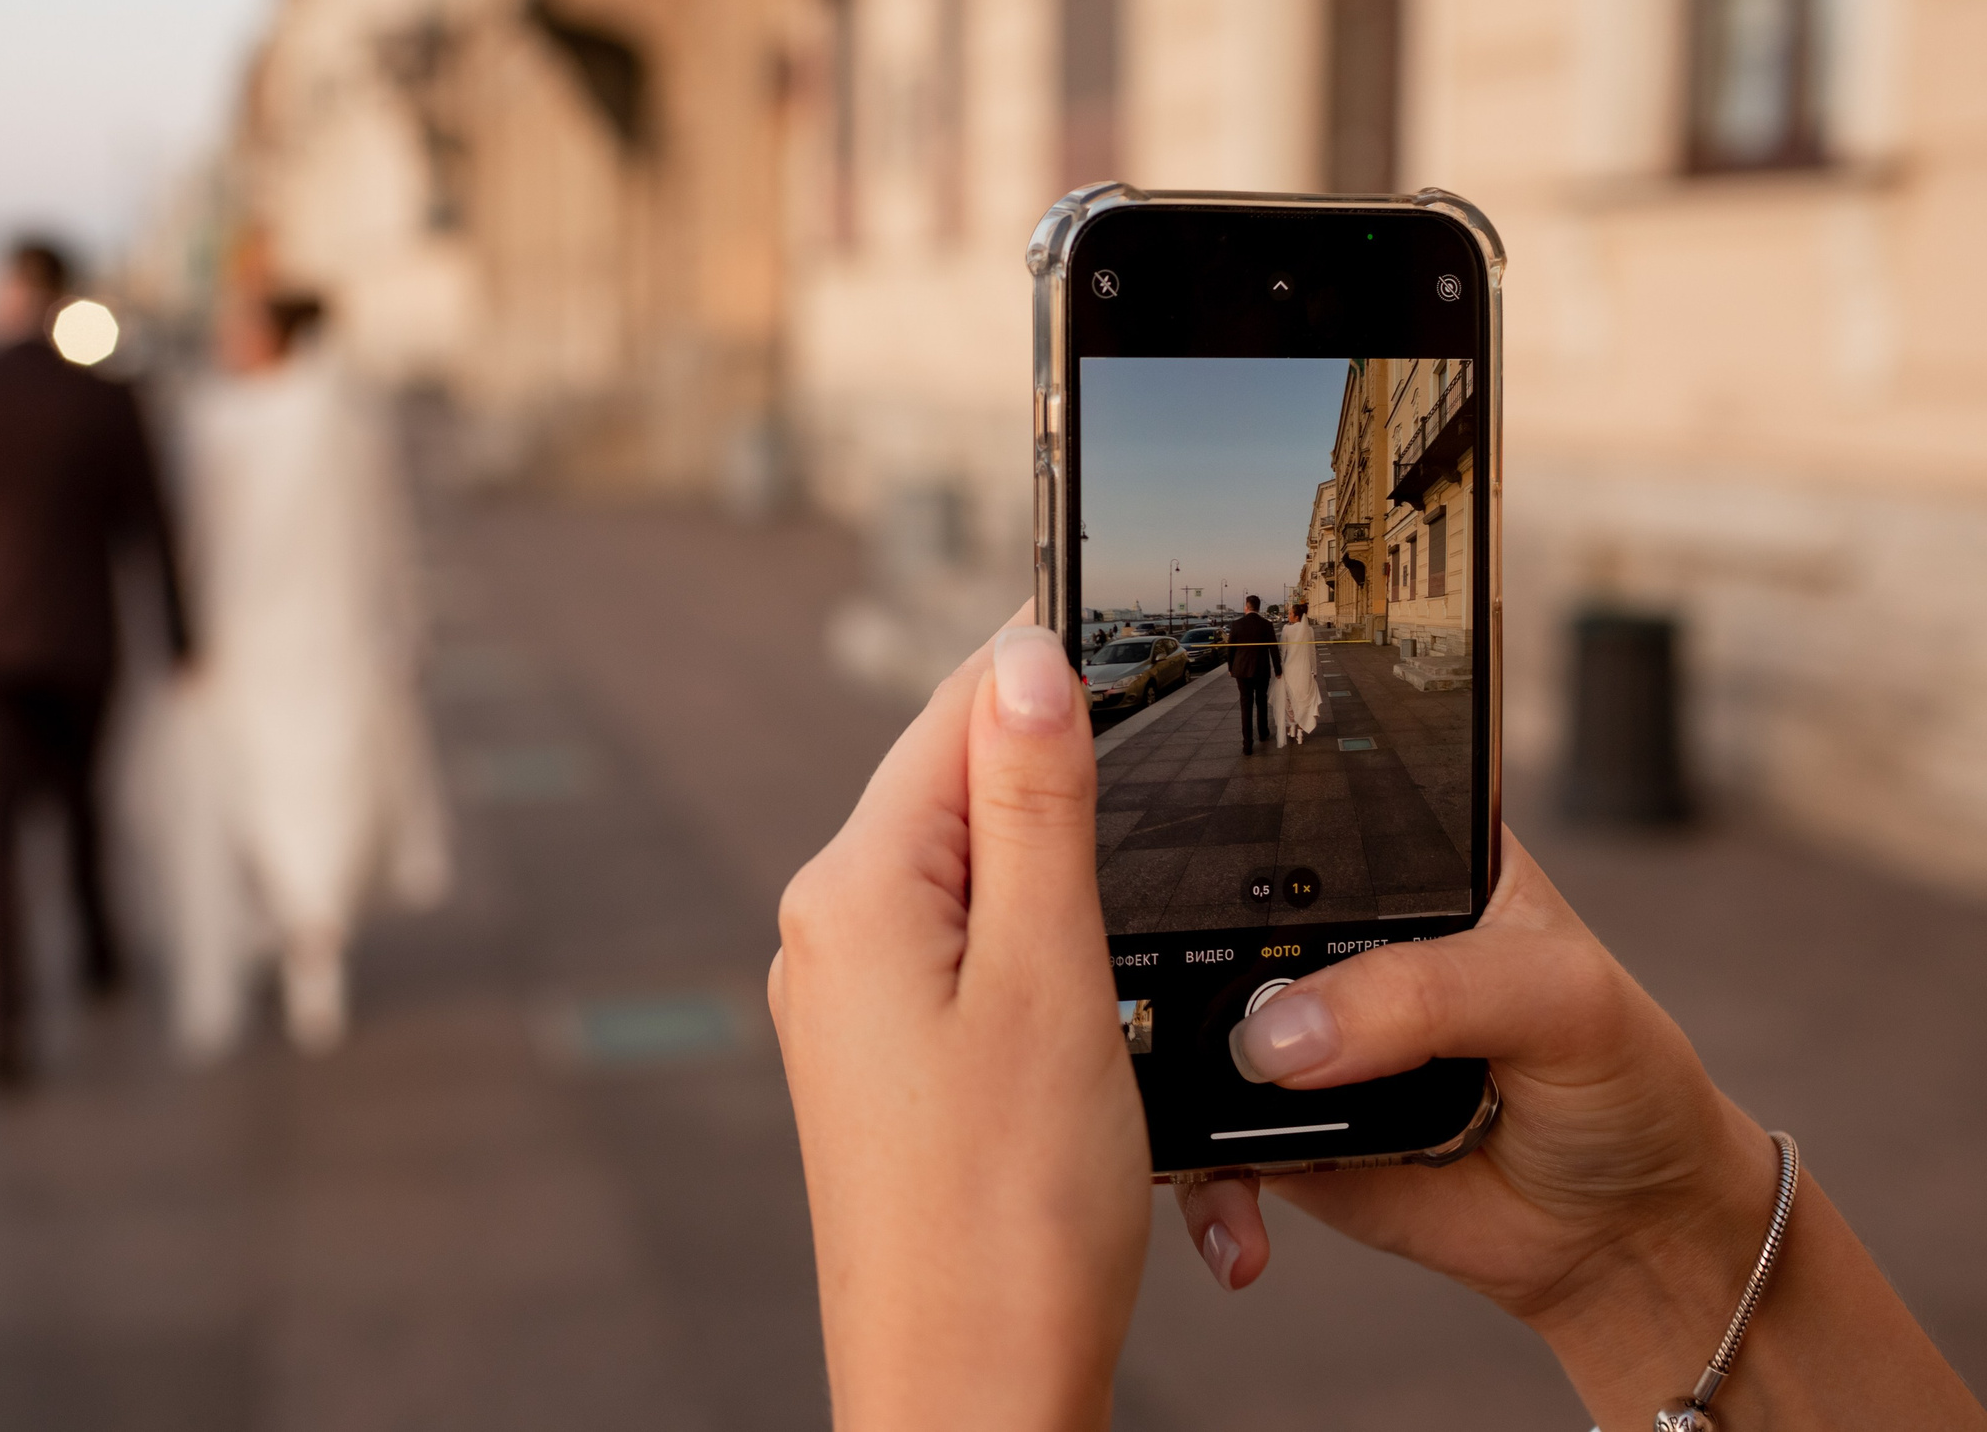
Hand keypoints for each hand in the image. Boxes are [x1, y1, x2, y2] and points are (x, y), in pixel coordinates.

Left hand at [770, 618, 1147, 1431]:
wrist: (967, 1395)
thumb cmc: (1011, 1213)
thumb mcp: (1049, 978)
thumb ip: (1037, 806)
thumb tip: (1023, 652)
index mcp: (855, 887)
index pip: (958, 712)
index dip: (1058, 677)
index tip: (1159, 655)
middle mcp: (830, 930)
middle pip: (969, 793)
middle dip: (1076, 802)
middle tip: (1179, 833)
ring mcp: (851, 1000)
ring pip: (983, 885)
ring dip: (1075, 902)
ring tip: (1138, 975)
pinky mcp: (885, 1060)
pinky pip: (974, 966)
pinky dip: (1051, 973)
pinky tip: (1105, 1024)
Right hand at [1177, 833, 1755, 1314]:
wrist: (1625, 1233)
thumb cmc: (1620, 1082)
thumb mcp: (1559, 1000)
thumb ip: (1430, 992)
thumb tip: (1283, 1032)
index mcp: (1399, 861)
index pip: (1294, 821)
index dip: (1236, 837)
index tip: (1181, 878)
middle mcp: (1331, 942)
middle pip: (1214, 928)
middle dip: (1180, 978)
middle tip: (1223, 1038)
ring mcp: (1296, 1036)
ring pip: (1191, 1040)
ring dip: (1182, 1092)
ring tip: (1237, 1135)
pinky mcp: (1278, 1129)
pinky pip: (1202, 1148)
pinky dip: (1207, 1186)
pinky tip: (1245, 1224)